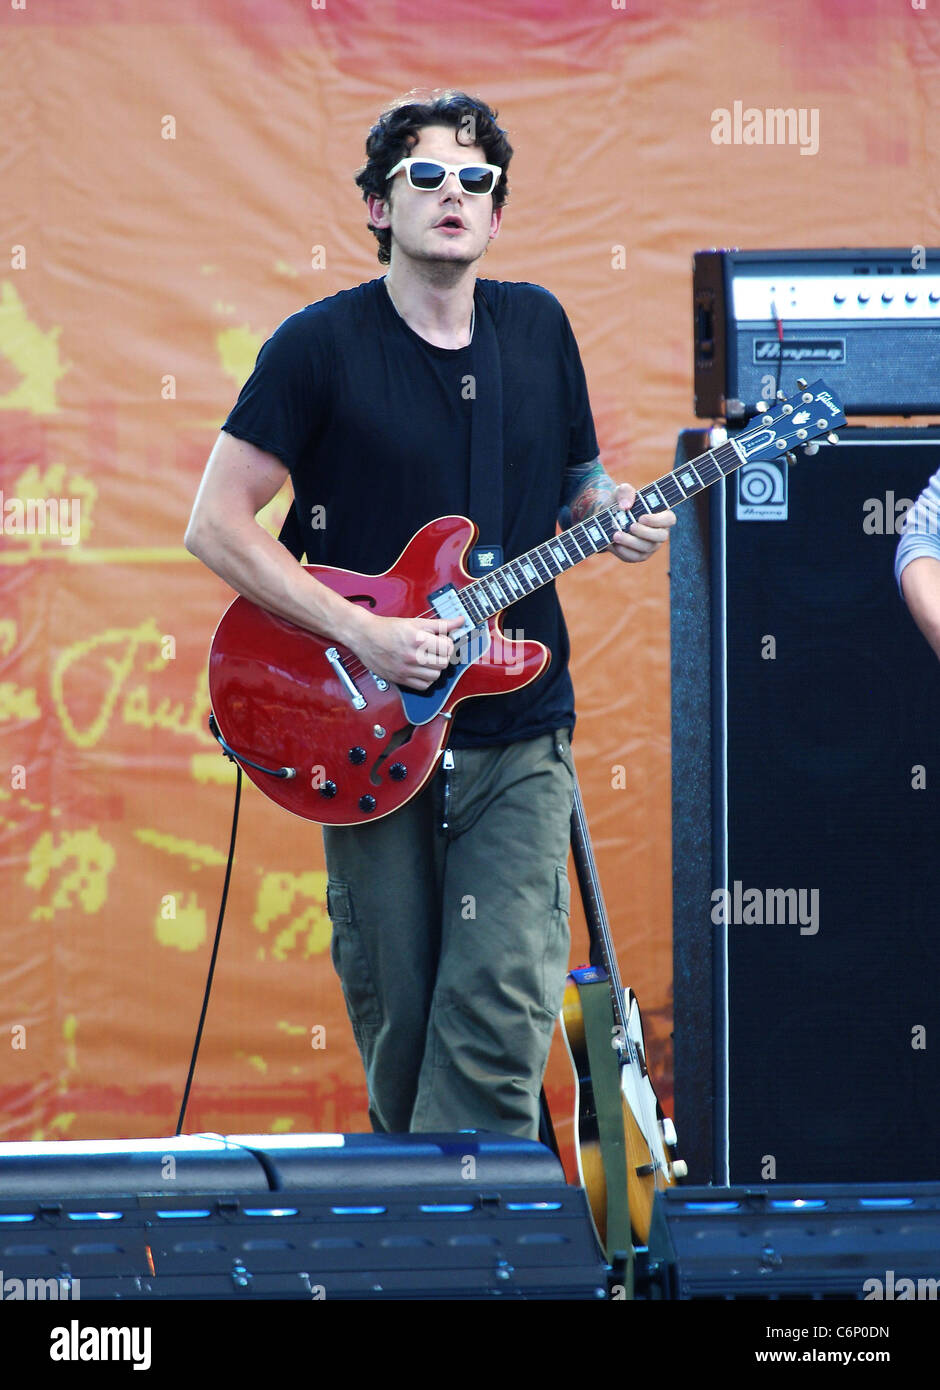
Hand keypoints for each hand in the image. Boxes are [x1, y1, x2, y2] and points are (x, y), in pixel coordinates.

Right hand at [348, 612, 465, 689]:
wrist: (364, 636)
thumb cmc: (388, 628)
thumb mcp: (416, 622)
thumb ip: (441, 624)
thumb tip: (460, 621)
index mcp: (418, 639)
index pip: (448, 648)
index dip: (448, 644)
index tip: (442, 641)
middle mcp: (412, 656)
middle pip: (444, 663)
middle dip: (443, 656)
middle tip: (436, 650)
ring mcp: (406, 670)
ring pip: (435, 676)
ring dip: (436, 668)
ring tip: (428, 659)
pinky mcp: (400, 679)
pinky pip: (423, 686)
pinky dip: (426, 679)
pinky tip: (421, 669)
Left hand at [608, 482, 674, 562]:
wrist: (607, 519)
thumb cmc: (620, 503)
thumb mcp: (621, 492)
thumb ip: (625, 492)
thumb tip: (625, 506)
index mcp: (661, 515)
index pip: (669, 519)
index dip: (658, 520)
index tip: (642, 517)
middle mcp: (659, 532)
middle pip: (661, 537)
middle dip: (645, 532)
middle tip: (631, 526)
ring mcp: (650, 546)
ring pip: (646, 548)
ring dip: (631, 542)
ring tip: (616, 534)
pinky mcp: (638, 555)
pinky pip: (634, 557)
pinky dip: (624, 551)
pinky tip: (615, 544)